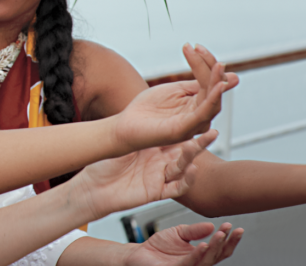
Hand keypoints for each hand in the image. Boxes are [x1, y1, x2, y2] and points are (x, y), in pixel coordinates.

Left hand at [75, 130, 216, 219]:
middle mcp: (159, 163)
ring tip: (198, 144)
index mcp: (152, 150)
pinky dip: (186, 180)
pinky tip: (192, 170)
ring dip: (191, 158)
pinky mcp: (157, 192)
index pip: (174, 138)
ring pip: (182, 168)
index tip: (197, 118)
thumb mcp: (122, 145)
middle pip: (184, 152)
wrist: (94, 189)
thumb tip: (148, 113)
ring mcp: (159, 178)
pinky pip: (176, 188)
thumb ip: (138, 133)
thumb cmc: (104, 166)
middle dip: (198, 143)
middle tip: (211, 131)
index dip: (186, 129)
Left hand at [114, 59, 236, 151]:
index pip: (210, 82)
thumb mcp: (174, 89)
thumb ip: (198, 82)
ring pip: (213, 103)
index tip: (195, 45)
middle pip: (215, 91)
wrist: (126, 125)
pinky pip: (202, 114)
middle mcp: (200, 117)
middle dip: (210, 68)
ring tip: (217, 65)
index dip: (206, 63)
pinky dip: (212, 100)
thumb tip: (227, 70)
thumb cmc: (149, 108)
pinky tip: (218, 85)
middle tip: (198, 48)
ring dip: (217, 82)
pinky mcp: (183, 130)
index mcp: (198, 105)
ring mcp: (193, 125)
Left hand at [124, 222, 242, 265]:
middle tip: (233, 230)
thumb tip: (211, 225)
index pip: (219, 249)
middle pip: (216, 256)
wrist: (139, 253)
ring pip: (206, 260)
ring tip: (220, 235)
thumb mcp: (179, 233)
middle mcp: (196, 263)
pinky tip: (203, 245)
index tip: (236, 228)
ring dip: (214, 248)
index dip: (229, 240)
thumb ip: (195, 230)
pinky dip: (197, 254)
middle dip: (226, 243)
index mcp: (200, 255)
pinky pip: (189, 263)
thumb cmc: (159, 246)